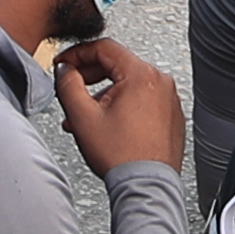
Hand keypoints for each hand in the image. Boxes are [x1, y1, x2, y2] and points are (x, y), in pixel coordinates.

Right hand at [51, 34, 182, 173]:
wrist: (146, 185)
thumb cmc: (122, 156)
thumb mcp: (82, 116)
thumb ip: (68, 84)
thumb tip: (65, 70)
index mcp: (141, 75)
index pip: (104, 48)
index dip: (77, 53)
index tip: (64, 63)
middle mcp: (160, 82)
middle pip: (117, 65)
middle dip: (88, 77)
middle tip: (71, 87)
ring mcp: (168, 99)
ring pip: (127, 85)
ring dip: (102, 96)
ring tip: (84, 117)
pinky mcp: (171, 115)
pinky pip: (141, 100)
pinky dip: (121, 106)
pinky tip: (106, 123)